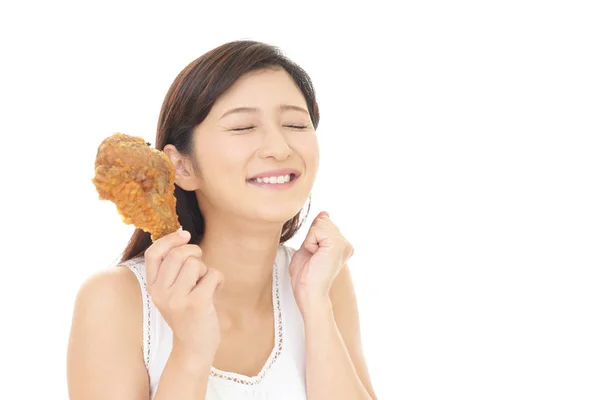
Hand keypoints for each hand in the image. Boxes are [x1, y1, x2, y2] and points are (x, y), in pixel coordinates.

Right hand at [144, 230, 223, 364]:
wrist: (194, 347)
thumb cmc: (188, 313)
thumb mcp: (173, 291)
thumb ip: (173, 268)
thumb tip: (183, 234)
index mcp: (152, 287)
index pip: (153, 253)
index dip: (170, 239)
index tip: (186, 235)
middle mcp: (160, 293)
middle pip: (177, 254)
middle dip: (194, 252)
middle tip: (201, 266)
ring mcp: (177, 299)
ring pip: (195, 263)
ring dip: (206, 270)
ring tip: (205, 285)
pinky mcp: (196, 304)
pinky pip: (213, 274)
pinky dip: (219, 280)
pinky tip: (215, 292)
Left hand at [289, 211, 353, 315]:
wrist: (308, 292)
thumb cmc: (305, 275)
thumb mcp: (309, 246)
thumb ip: (316, 231)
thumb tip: (324, 213)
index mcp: (341, 245)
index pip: (323, 223)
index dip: (312, 237)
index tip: (314, 255)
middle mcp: (346, 244)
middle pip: (322, 221)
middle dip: (311, 237)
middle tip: (314, 257)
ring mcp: (344, 243)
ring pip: (319, 223)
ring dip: (310, 240)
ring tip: (315, 257)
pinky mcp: (338, 244)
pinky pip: (317, 229)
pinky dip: (310, 242)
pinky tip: (316, 255)